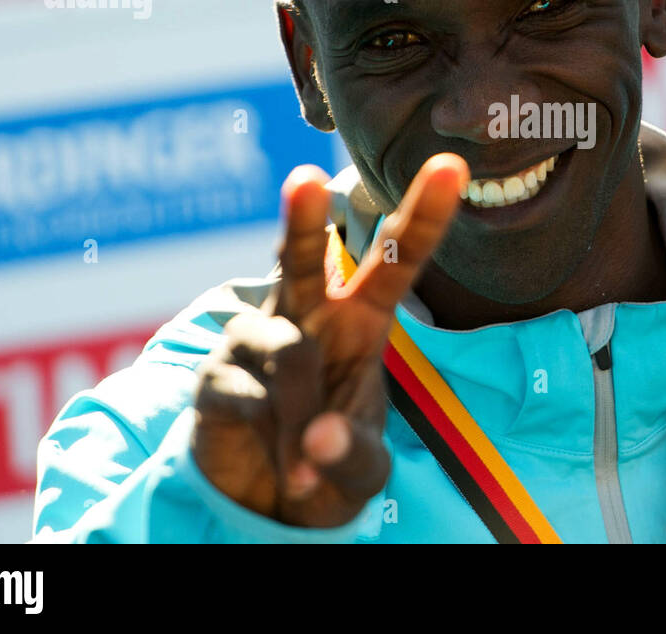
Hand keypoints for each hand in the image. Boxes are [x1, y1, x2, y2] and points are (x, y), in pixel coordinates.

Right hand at [192, 153, 467, 527]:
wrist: (269, 499)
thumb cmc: (331, 458)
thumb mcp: (362, 470)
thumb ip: (351, 455)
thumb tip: (318, 439)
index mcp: (361, 319)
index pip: (396, 261)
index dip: (423, 216)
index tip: (450, 167)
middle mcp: (307, 314)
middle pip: (302, 259)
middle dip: (301, 221)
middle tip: (304, 180)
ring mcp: (255, 340)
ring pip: (288, 355)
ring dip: (303, 421)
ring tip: (306, 468)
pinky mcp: (215, 374)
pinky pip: (251, 398)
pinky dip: (275, 444)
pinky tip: (281, 465)